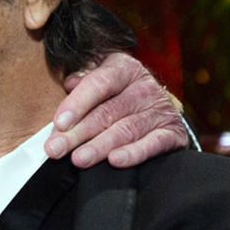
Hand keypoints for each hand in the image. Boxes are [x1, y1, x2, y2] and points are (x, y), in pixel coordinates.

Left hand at [44, 52, 187, 167]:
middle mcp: (144, 86)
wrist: (159, 107)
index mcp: (123, 68)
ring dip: (100, 146)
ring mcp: (160, 110)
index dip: (77, 104)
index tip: (59, 123)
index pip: (98, 84)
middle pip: (107, 112)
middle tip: (56, 149)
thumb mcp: (100, 77)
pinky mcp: (173, 132)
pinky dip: (134, 153)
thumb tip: (69, 82)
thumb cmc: (117, 93)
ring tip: (79, 159)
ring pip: (125, 130)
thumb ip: (83, 80)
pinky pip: (153, 144)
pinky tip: (115, 161)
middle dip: (78, 133)